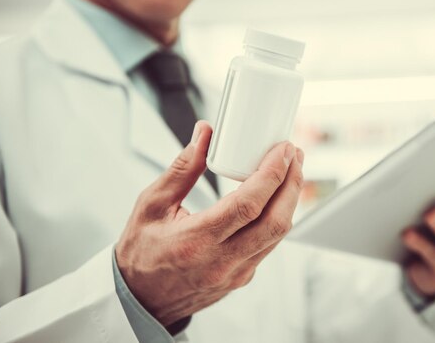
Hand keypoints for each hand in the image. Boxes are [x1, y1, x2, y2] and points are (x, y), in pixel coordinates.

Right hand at [115, 121, 303, 326]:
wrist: (141, 299)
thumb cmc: (141, 251)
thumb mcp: (151, 204)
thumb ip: (182, 169)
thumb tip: (205, 134)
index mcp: (196, 241)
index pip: (248, 205)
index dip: (272, 174)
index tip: (282, 150)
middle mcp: (221, 262)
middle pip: (275, 221)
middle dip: (291, 183)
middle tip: (293, 154)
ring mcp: (236, 273)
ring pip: (277, 234)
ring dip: (289, 199)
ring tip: (290, 169)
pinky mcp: (243, 277)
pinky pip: (269, 244)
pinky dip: (277, 216)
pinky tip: (275, 196)